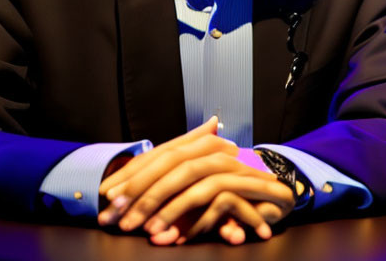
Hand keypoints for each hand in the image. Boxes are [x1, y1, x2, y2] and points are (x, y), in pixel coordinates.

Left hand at [97, 117, 294, 243]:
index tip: (108, 198)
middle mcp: (215, 152)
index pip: (160, 156)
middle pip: (173, 165)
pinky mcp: (249, 187)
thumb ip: (166, 189)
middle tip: (119, 217)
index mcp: (199, 148)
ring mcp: (233, 167)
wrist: (277, 191)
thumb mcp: (192, 191)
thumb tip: (123, 198)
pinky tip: (180, 237)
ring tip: (147, 229)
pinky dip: (199, 220)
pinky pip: (218, 201)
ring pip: (193, 181)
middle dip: (142, 192)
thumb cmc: (230, 193)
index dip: (133, 175)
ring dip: (168, 207)